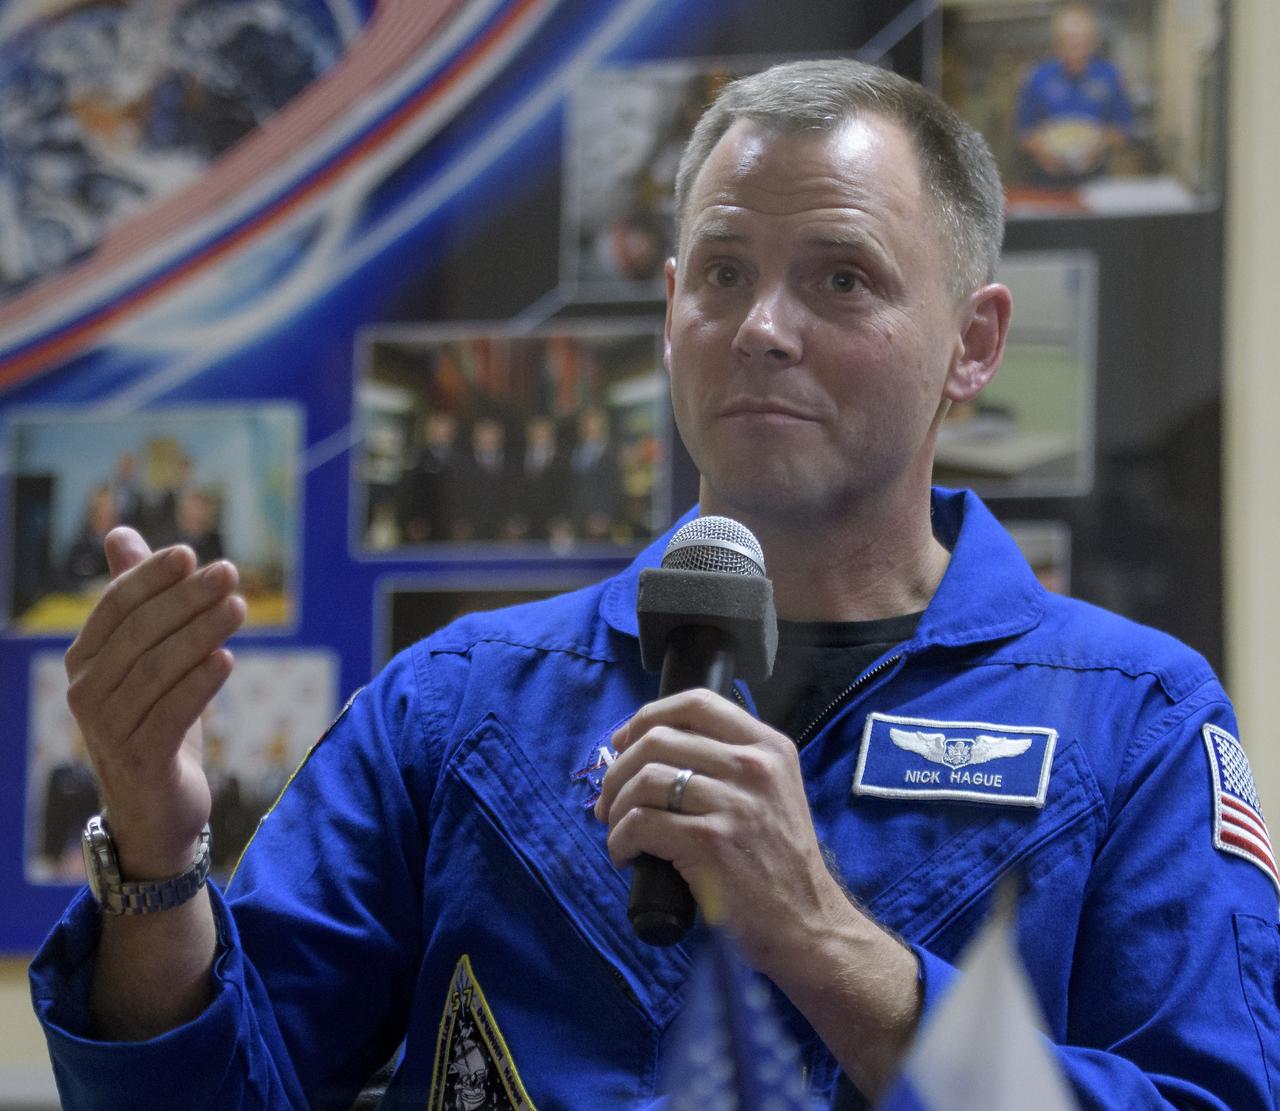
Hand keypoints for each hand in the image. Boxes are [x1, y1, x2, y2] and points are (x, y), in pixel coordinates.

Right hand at [64, 527, 245, 878]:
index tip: (192, 552)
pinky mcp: (138, 761)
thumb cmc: (155, 717)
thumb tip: (120, 533)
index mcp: (85, 659)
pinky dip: (199, 685)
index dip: (151, 577)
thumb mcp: (147, 656)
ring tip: (239, 607)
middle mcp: (85, 692)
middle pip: (139, 634)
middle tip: (229, 572)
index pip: (115, 606)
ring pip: (156, 671)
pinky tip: (227, 658)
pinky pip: (170, 715)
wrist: (156, 803)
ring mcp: (107, 730)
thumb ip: (136, 599)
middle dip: (186, 598)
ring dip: (200, 633)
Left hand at [596, 688, 922, 1093]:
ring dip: (615, 808)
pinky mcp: (710, 842)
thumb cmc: (779, 863)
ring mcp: (734, 803)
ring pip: (644, 780)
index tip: (622, 742)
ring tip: (615, 830)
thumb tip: (651, 749)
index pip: (696, 702)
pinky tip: (624, 856)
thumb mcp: (773, 792)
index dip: (647, 716)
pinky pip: (640, 824)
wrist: (807, 924)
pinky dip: (619, 840)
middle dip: (618, 769)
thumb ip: (730, 763)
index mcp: (769, 746)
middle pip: (658, 739)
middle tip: (608, 800)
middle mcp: (754, 766)